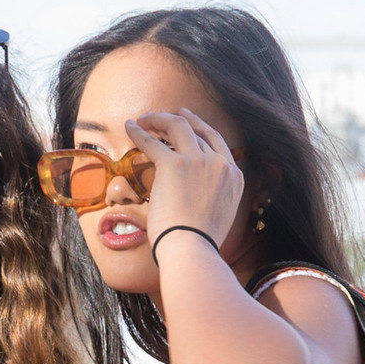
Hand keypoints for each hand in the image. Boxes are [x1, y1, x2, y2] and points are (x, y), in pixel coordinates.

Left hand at [125, 108, 245, 254]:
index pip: (217, 143)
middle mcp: (220, 164)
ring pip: (178, 127)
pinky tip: (130, 126)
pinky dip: (139, 132)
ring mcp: (199, 161)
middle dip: (180, 119)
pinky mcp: (174, 165)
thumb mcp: (218, 217)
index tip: (188, 121)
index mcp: (234, 176)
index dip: (200, 128)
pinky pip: (153, 141)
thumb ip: (213, 200)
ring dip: (159, 119)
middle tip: (164, 116)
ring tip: (143, 119)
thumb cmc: (198, 243)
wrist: (192, 248)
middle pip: (199, 130)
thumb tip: (199, 201)